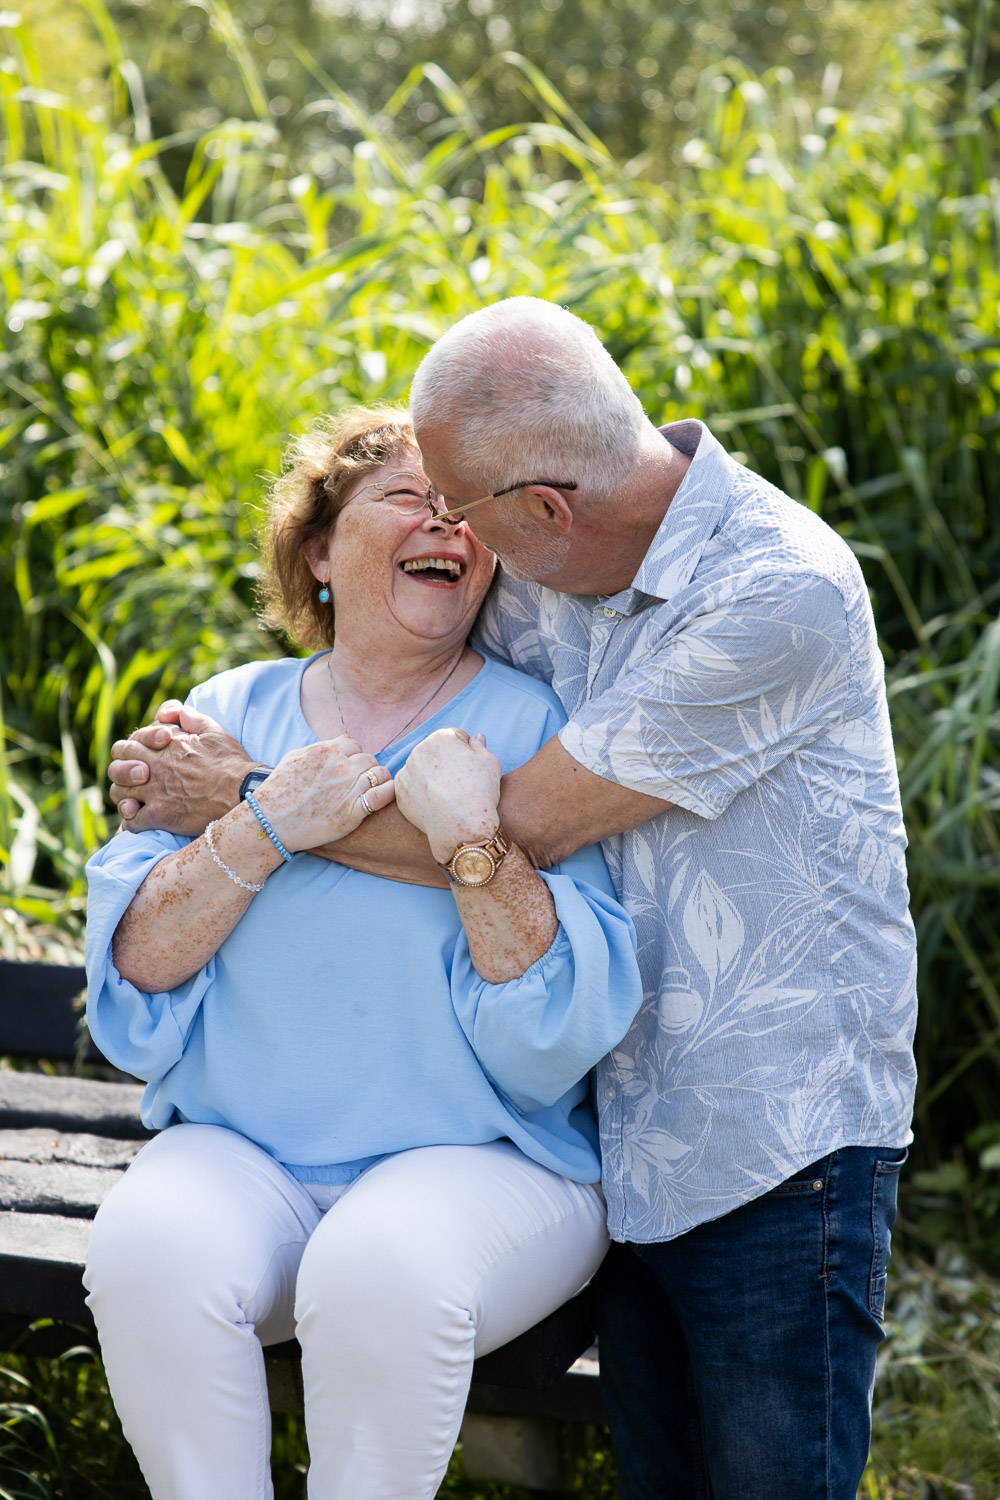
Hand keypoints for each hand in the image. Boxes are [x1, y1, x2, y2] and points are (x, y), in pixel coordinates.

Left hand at [109, 702, 251, 834]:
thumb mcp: (213, 730)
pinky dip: (132, 822)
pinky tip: (141, 821)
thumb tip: (174, 712)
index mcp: (165, 745)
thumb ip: (190, 717)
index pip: (129, 743)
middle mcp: (155, 766)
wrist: (242, 791)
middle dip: (121, 772)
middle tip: (136, 779)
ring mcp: (155, 792)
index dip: (132, 750)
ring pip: (119, 794)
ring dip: (124, 797)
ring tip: (135, 801)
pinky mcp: (160, 816)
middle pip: (117, 767)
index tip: (144, 758)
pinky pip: (131, 821)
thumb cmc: (232, 762)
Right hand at [254, 737, 394, 851]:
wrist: (270, 823)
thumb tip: (339, 745)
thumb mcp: (294, 758)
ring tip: (368, 790)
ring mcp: (347, 789)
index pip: (354, 744)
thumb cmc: (278, 791)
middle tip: (356, 783)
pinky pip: (383, 795)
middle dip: (365, 768)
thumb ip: (319, 749)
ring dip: (377, 780)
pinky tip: (386, 795)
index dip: (353, 755)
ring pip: (380, 774)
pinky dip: (388, 792)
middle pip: (369, 758)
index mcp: (325, 751)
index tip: (348, 767)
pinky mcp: (352, 812)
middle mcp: (339, 767)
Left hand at [394, 728, 500, 863]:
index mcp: (441, 737)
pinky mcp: (400, 793)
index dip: (467, 753)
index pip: (455, 737)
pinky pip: (412, 788)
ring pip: (422, 769)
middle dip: (447, 762)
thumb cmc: (480, 792)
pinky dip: (421, 793)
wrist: (462, 827)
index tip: (472, 769)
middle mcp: (419, 750)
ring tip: (448, 795)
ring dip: (432, 777)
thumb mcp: (490, 762)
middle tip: (461, 783)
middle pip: (436, 752)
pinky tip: (435, 804)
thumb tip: (476, 738)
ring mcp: (407, 772)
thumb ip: (479, 746)